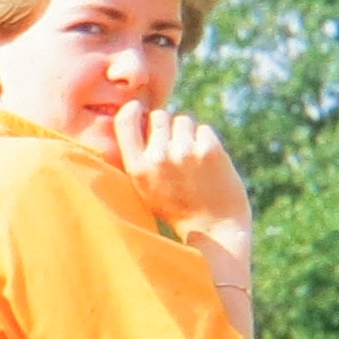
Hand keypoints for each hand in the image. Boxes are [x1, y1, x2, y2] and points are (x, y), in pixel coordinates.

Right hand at [114, 103, 251, 255]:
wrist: (213, 229)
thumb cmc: (177, 208)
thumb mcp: (145, 187)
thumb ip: (140, 157)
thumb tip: (141, 117)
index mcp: (137, 169)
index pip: (125, 121)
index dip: (132, 110)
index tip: (138, 109)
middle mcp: (158, 158)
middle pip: (159, 116)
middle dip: (166, 126)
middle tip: (175, 148)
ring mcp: (185, 152)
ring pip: (184, 121)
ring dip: (188, 134)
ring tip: (192, 160)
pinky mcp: (210, 150)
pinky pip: (204, 130)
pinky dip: (206, 142)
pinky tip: (207, 164)